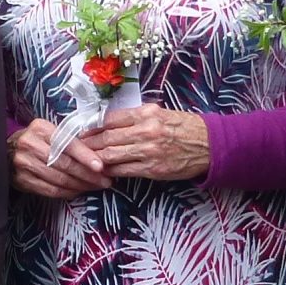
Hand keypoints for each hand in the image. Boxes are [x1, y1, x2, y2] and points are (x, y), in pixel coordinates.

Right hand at [9, 118, 109, 199]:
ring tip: (95, 187)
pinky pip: (50, 190)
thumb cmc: (36, 141)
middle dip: (88, 175)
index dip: (86, 156)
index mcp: (40, 129)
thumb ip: (69, 141)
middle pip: (65, 164)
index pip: (67, 144)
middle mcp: (30, 145)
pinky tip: (78, 191)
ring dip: (80, 185)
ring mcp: (24, 164)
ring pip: (59, 179)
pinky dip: (67, 193)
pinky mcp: (22, 180)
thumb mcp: (49, 132)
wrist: (5, 152)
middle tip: (104, 181)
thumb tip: (98, 156)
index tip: (101, 167)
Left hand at [89, 105, 210, 184]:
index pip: (110, 119)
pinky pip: (124, 171)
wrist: (209, 145)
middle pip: (107, 138)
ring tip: (85, 160)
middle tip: (75, 147)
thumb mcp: (161, 113)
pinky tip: (103, 171)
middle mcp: (147, 130)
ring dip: (96, 159)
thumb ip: (136, 116)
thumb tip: (108, 121)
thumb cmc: (184, 127)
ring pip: (112, 155)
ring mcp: (149, 151)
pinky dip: (111, 171)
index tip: (80, 131)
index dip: (92, 126)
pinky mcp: (153, 168)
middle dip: (88, 144)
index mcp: (147, 114)